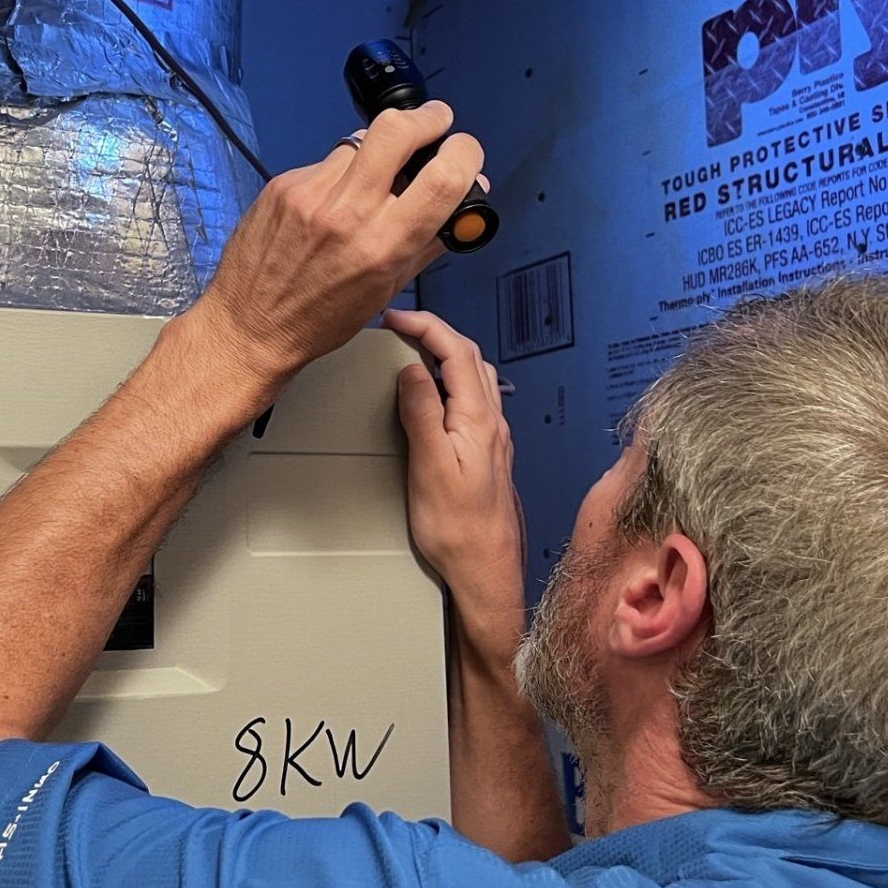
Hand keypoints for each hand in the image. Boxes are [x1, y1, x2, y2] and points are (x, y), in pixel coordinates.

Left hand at [187, 104, 483, 387]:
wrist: (249, 327)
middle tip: (434, 121)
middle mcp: (348, 213)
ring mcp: (311, 193)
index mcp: (383, 246)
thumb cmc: (318, 320)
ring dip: (377, 153)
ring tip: (371, 181)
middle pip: (398, 128)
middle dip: (426, 117)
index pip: (443, 177)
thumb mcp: (386, 290)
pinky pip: (326, 163)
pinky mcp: (284, 185)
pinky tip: (329, 204)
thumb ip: (429, 241)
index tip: (464, 151)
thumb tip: (464, 206)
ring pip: (360, 143)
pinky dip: (338, 176)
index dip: (465, 153)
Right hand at [386, 308, 525, 633]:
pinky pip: (473, 399)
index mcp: (479, 418)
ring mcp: (493, 437)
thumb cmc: (458, 529)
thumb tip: (411, 369)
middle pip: (469, 356)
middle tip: (398, 326)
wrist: (485, 570)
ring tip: (413, 350)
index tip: (393, 317)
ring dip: (445, 354)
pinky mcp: (487, 452)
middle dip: (434, 332)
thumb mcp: (429, 467)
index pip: (456, 351)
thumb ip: (422, 413)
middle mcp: (493, 422)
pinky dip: (451, 380)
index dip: (425, 326)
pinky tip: (434, 394)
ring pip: (475, 376)